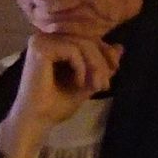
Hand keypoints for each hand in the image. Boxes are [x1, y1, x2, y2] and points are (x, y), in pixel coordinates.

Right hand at [0, 33, 119, 157]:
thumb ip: (101, 65)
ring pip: (81, 44)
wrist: (37, 120)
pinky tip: (79, 83)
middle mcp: (46, 37)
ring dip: (95, 66)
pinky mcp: (40, 48)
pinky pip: (72, 49)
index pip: (87, 39)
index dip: (105, 52)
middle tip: (105, 84)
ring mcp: (41, 40)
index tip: (115, 69)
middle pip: (86, 40)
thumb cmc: (57, 103)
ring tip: (97, 86)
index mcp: (55, 43)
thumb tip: (120, 48)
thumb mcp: (87, 81)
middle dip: (102, 62)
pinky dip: (81, 67)